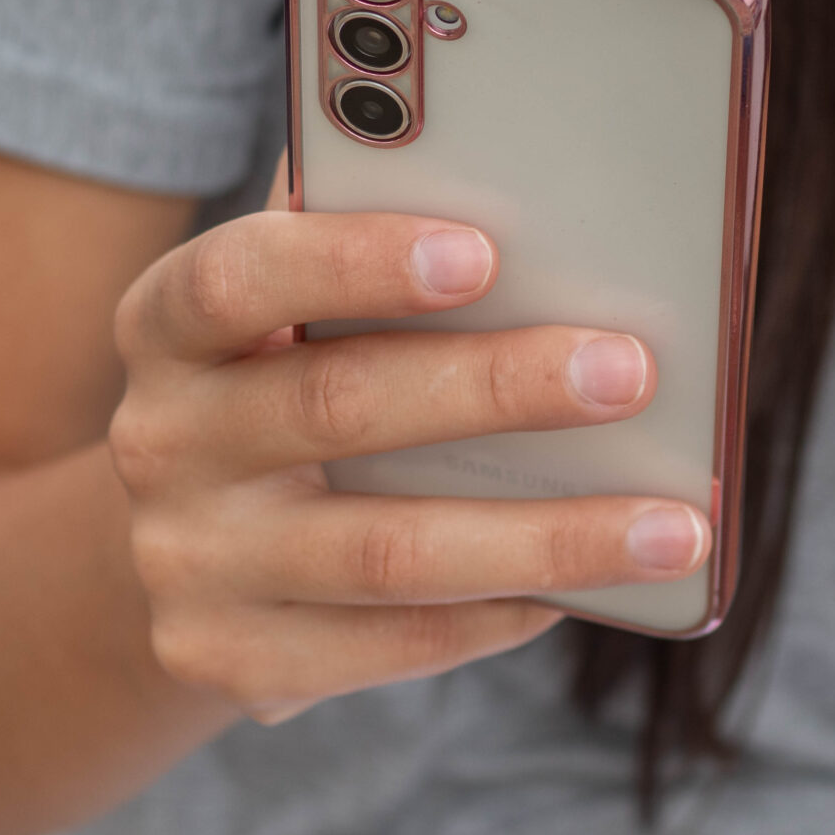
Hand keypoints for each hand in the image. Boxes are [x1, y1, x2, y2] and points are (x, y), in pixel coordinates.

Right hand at [107, 181, 708, 725]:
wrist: (179, 547)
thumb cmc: (282, 383)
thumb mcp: (287, 309)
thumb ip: (362, 236)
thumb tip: (519, 175)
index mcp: (169, 324)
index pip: (240, 278)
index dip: (355, 262)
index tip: (483, 251)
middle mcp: (161, 442)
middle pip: (338, 408)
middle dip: (499, 388)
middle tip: (630, 372)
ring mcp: (187, 563)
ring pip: (385, 553)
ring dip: (546, 537)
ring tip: (674, 527)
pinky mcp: (227, 660)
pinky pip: (393, 643)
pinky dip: (503, 613)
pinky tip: (590, 588)